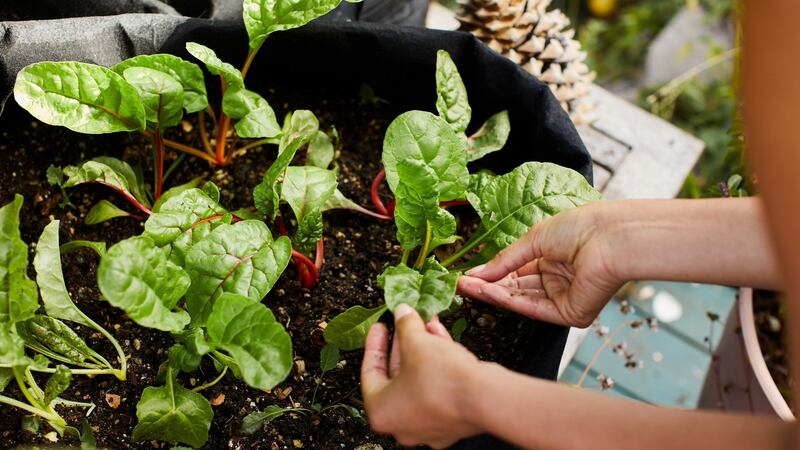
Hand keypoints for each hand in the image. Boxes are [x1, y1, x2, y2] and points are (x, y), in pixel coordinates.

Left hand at [360, 304, 483, 447]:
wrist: (485, 399)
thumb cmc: (442, 379)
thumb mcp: (416, 342)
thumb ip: (405, 326)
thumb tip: (402, 314)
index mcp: (381, 412)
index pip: (370, 372)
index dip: (375, 343)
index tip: (380, 326)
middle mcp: (401, 424)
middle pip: (397, 375)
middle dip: (404, 344)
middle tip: (405, 323)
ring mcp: (427, 426)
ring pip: (419, 380)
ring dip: (422, 350)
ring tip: (427, 325)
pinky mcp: (450, 421)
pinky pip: (436, 388)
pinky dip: (437, 365)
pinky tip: (441, 339)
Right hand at [458, 204, 623, 326]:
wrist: (610, 237)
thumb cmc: (580, 228)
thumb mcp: (534, 239)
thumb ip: (505, 260)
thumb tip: (479, 273)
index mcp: (554, 258)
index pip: (517, 271)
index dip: (492, 273)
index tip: (468, 274)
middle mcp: (559, 280)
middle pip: (516, 288)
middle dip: (488, 285)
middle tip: (461, 284)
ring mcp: (564, 298)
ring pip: (521, 299)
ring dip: (493, 293)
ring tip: (467, 287)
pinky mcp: (570, 314)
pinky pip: (533, 308)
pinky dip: (508, 300)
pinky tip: (487, 291)